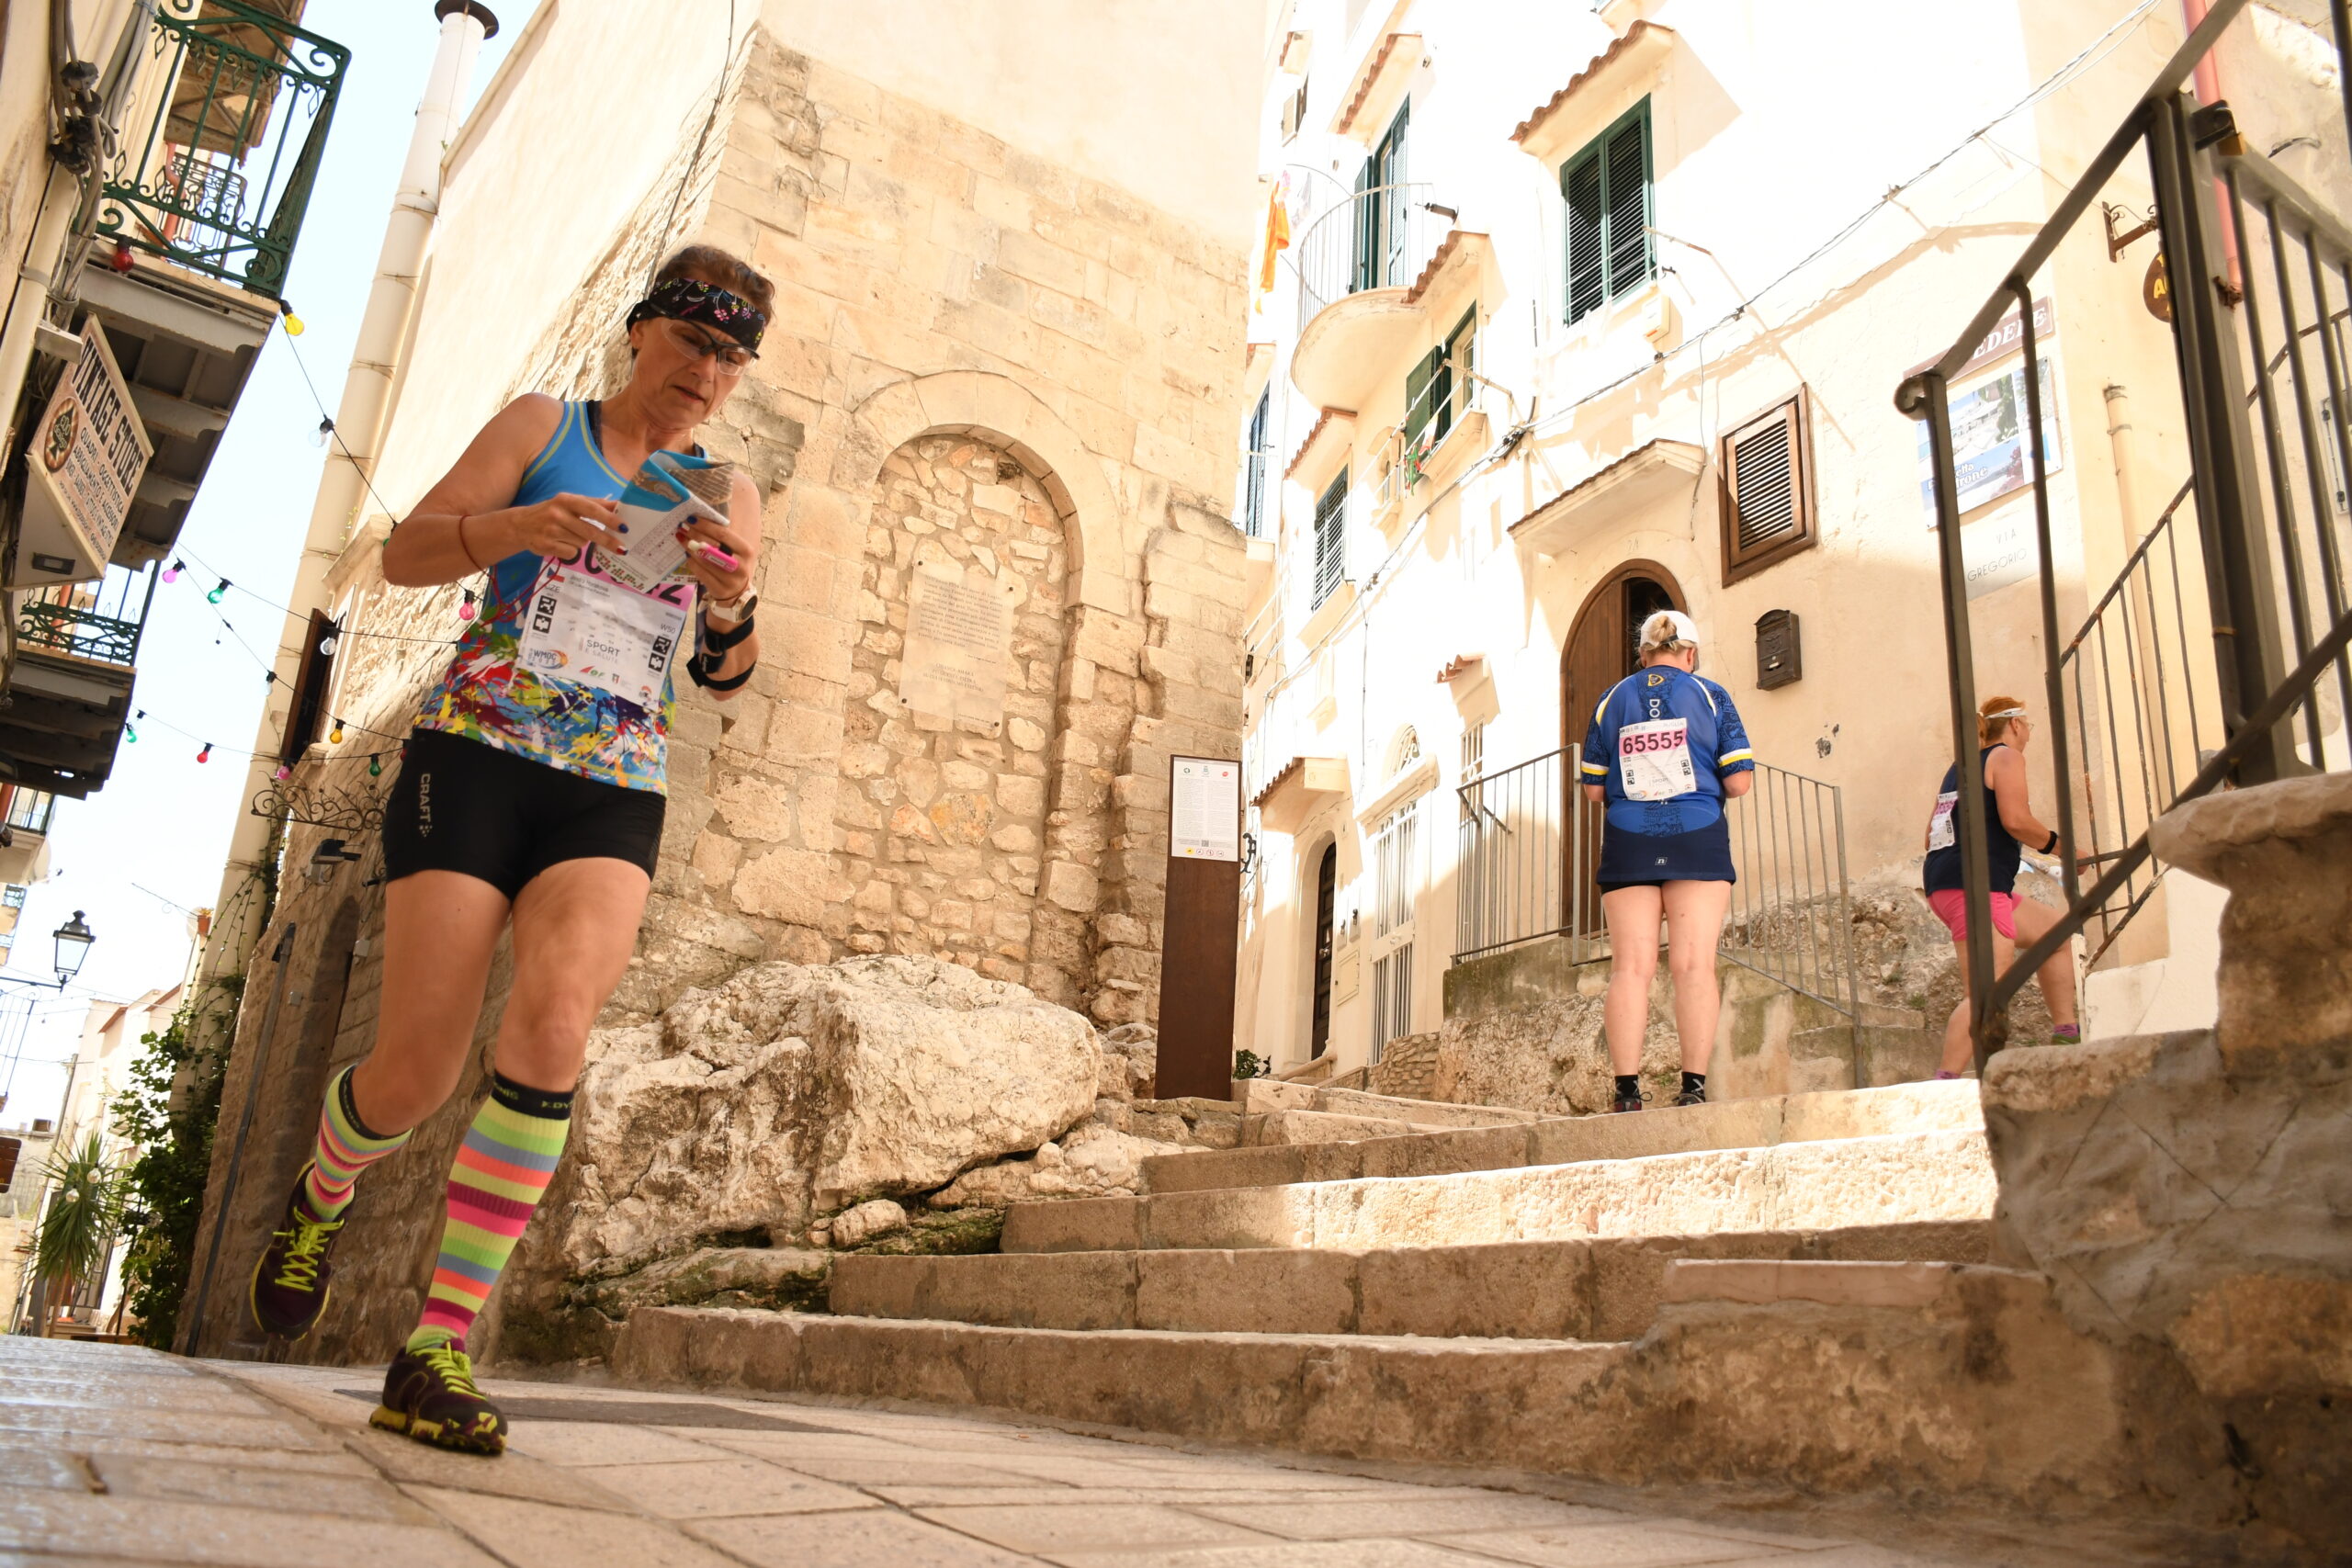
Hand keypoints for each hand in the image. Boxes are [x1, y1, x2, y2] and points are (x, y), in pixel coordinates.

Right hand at [501, 493, 619, 560]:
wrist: (520, 525)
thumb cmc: (553, 512)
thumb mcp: (570, 503)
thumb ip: (594, 504)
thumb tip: (619, 506)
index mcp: (566, 500)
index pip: (592, 509)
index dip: (609, 518)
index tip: (624, 527)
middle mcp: (558, 513)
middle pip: (590, 531)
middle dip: (607, 540)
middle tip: (622, 548)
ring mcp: (551, 530)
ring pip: (581, 543)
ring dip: (582, 542)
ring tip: (569, 535)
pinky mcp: (546, 545)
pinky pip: (571, 552)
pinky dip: (571, 550)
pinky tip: (561, 543)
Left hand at [679, 514, 755, 606]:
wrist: (737, 592)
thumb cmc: (734, 564)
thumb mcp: (735, 550)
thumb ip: (722, 538)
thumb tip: (699, 521)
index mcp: (746, 551)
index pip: (724, 534)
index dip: (706, 526)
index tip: (692, 518)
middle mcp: (740, 566)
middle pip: (713, 546)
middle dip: (695, 535)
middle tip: (682, 527)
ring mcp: (730, 580)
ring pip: (704, 560)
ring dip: (690, 547)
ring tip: (681, 538)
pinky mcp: (719, 589)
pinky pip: (700, 572)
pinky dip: (691, 561)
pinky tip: (687, 554)